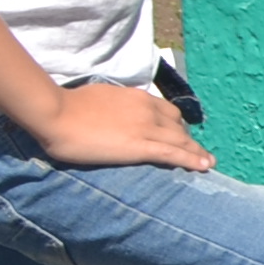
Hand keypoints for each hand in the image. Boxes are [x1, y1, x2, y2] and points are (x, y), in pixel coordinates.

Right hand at [38, 78, 208, 169]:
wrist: (56, 113)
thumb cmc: (67, 106)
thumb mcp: (100, 98)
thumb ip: (115, 106)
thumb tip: (115, 113)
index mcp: (137, 98)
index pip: (167, 111)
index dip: (176, 124)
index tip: (181, 133)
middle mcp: (147, 110)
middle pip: (178, 126)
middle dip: (188, 140)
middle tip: (198, 152)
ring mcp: (146, 128)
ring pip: (180, 140)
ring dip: (196, 152)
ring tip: (208, 162)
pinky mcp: (139, 146)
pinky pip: (173, 154)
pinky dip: (191, 160)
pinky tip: (204, 167)